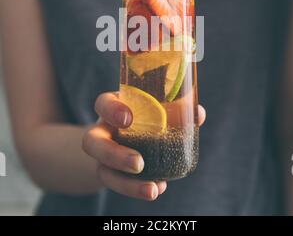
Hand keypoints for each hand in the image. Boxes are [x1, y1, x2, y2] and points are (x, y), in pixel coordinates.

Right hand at [83, 92, 205, 200]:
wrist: (125, 136)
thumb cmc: (144, 116)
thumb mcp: (155, 108)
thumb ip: (176, 109)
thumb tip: (198, 114)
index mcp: (113, 109)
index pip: (103, 104)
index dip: (111, 110)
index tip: (127, 119)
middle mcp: (103, 131)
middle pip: (92, 142)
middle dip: (114, 155)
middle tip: (139, 163)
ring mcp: (104, 155)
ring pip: (103, 171)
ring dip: (127, 184)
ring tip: (152, 190)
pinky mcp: (111, 173)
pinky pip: (118, 185)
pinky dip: (138, 189)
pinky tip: (158, 188)